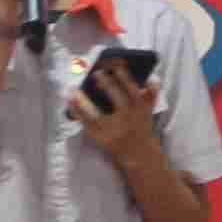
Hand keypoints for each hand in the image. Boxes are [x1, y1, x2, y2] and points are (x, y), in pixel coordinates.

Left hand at [67, 54, 163, 170]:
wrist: (140, 156)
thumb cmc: (141, 128)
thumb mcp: (149, 112)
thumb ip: (150, 95)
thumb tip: (152, 79)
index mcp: (139, 110)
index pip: (133, 91)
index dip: (124, 77)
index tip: (115, 66)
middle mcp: (127, 120)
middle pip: (117, 100)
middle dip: (107, 85)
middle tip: (96, 73)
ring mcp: (114, 131)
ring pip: (97, 115)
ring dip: (84, 102)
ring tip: (74, 90)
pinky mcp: (102, 140)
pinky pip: (87, 126)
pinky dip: (78, 115)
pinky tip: (70, 104)